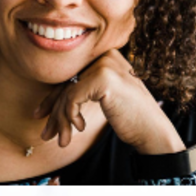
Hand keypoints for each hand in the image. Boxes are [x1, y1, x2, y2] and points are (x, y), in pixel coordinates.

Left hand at [34, 49, 184, 154]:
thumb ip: (85, 88)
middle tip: (46, 133)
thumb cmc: (132, 117)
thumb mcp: (106, 96)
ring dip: (61, 120)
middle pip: (67, 83)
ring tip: (62, 140)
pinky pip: (72, 97)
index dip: (54, 97)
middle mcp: (106, 55)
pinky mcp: (103, 78)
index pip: (71, 75)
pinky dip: (71, 116)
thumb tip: (49, 99)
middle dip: (54, 112)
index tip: (41, 115)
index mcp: (107, 55)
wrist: (153, 131)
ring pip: (67, 93)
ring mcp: (105, 65)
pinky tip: (81, 128)